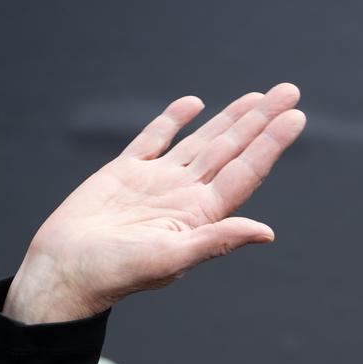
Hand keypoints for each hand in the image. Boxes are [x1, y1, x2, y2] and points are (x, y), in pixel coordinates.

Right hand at [4, 83, 305, 323]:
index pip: (246, 171)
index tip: (296, 118)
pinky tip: (194, 104)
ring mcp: (157, 181)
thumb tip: (267, 232)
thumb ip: (218, 240)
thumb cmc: (117, 272)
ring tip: (258, 97)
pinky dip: (173, 120)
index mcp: (201, 214)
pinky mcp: (125, 172)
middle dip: (261, 121)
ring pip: (202, 140)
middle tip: (291, 91)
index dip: (272, 144)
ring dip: (230, 119)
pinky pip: (154, 139)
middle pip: (232, 149)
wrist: (66, 271)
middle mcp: (186, 194)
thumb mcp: (173, 258)